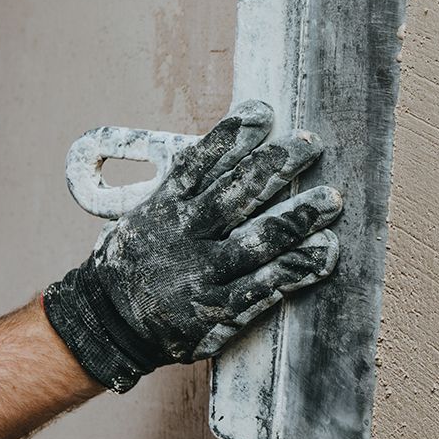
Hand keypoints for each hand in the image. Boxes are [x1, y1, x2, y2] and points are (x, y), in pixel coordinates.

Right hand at [43, 103, 342, 391]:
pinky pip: (265, 286)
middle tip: (310, 143)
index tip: (262, 112)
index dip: (230, 137)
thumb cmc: (135, 265)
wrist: (107, 325)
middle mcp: (183, 237)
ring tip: (331, 198)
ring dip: (298, 216)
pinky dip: (297, 267)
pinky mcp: (219, 311)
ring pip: (257, 239)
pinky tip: (326, 250)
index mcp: (163, 209)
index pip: (198, 164)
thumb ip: (179, 190)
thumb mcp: (144, 218)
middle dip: (274, 165)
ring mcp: (202, 275)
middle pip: (235, 194)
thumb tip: (221, 148)